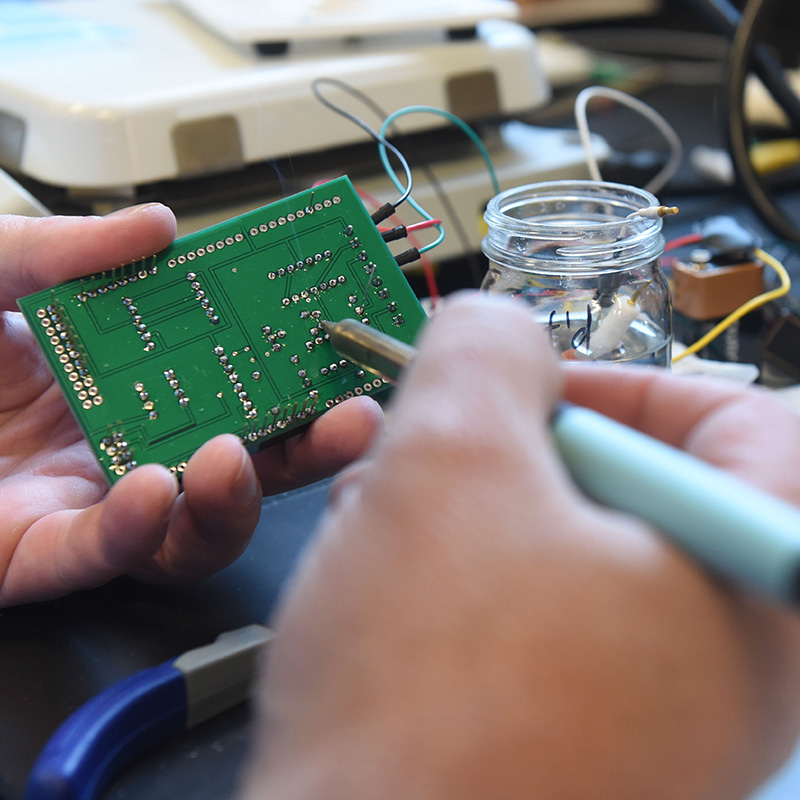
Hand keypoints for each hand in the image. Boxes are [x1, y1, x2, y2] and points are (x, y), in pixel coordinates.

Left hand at [0, 207, 381, 605]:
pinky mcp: (35, 556)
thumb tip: (161, 227)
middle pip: (238, 459)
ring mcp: (84, 502)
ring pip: (191, 526)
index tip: (333, 343)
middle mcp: (119, 441)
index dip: (287, 365)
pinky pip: (103, 554)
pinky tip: (151, 487)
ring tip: (239, 457)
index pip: (228, 376)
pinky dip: (137, 527)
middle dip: (304, 446)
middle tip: (351, 418)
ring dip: (234, 498)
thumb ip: (70, 251)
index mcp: (119, 376)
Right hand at [240, 292, 799, 799]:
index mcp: (755, 583)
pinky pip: (529, 628)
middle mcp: (729, 664)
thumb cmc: (430, 712)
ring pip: (561, 557)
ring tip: (385, 543)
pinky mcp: (579, 754)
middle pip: (631, 491)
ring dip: (466, 524)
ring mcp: (656, 721)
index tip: (527, 395)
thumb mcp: (449, 460)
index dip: (619, 385)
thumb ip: (484, 350)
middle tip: (432, 466)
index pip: (739, 421)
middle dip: (509, 457)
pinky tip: (389, 607)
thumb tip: (494, 326)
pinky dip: (459, 594)